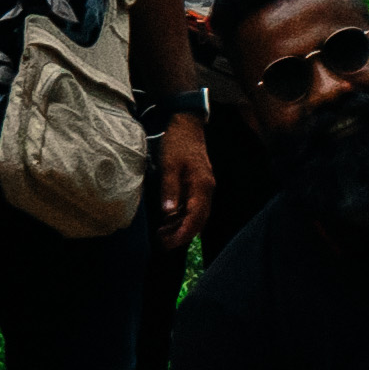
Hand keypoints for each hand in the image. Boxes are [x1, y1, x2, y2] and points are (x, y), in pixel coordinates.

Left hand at [149, 112, 213, 246]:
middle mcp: (207, 190)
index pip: (196, 218)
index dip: (183, 234)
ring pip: (197, 216)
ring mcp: (204, 188)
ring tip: (162, 234)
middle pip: (199, 221)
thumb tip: (168, 213)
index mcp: (202, 186)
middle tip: (161, 243)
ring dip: (182, 227)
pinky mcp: (199, 185)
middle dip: (182, 235)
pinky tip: (169, 220)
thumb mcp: (169, 166)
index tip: (168, 243)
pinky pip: (194, 208)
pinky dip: (183, 217)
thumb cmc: (177, 143)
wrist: (186, 125)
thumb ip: (170, 190)